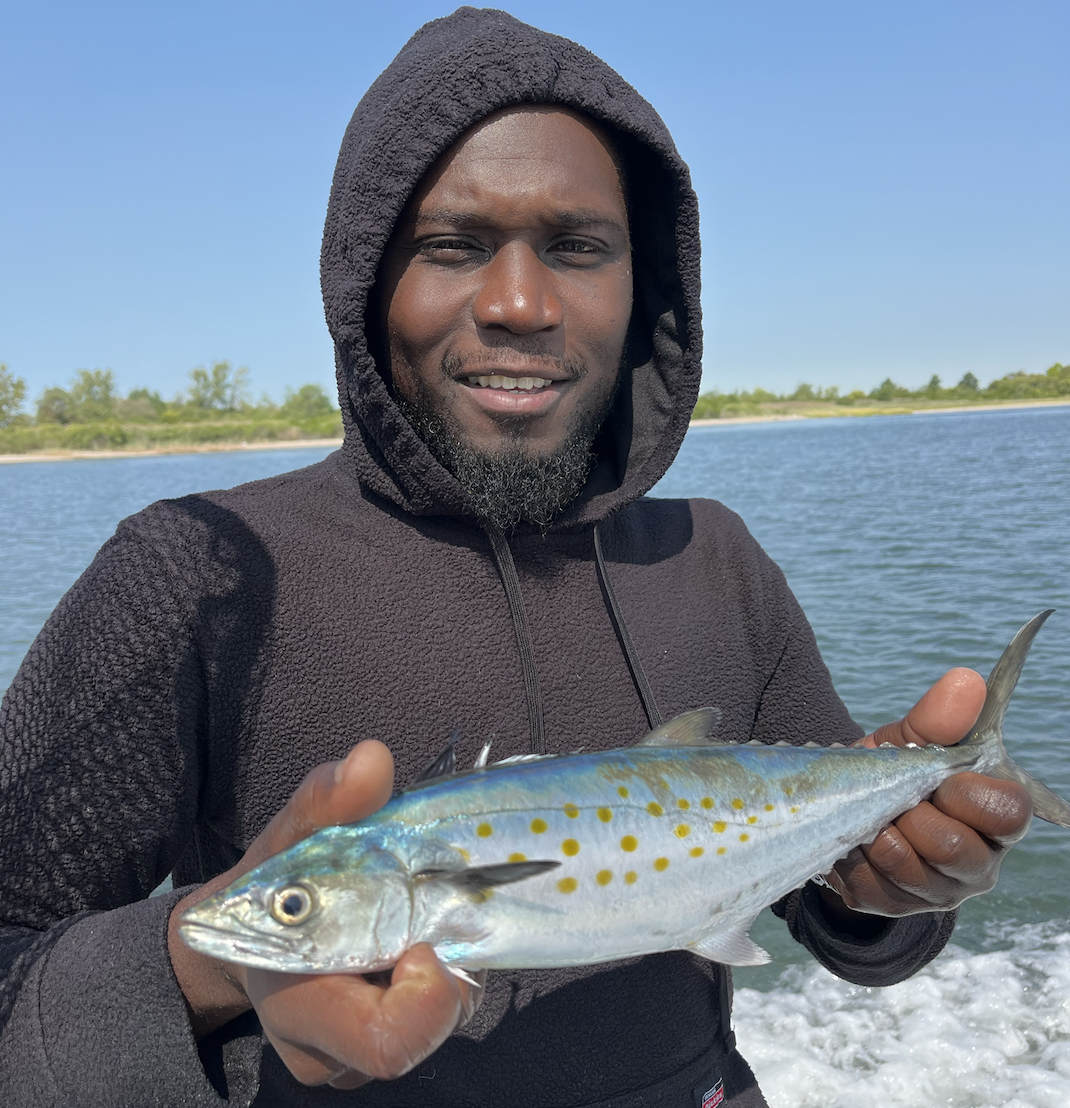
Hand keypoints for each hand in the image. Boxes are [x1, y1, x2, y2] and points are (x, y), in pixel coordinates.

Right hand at [168, 741, 484, 1087]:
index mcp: (300, 1008)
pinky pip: (442, 1017)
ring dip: (448, 970)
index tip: (421, 944)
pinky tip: (425, 935)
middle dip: (442, 981)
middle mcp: (330, 1051)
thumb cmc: (279, 876)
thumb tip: (372, 759)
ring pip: (442, 1025)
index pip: (383, 1043)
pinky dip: (447, 974)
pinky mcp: (388, 1046)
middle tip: (430, 927)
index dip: (422, 1001)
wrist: (259, 924)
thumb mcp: (294, 830)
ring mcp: (358, 1057)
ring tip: (421, 921)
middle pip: (422, 1040)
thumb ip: (328, 799)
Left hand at [817, 668, 1032, 929]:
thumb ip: (938, 718)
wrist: (843, 807)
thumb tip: (967, 681)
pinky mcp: (892, 906)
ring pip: (910, 869)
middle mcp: (976, 864)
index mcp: (995, 819)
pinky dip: (854, 855)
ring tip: (871, 814)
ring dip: (880, 833)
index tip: (938, 778)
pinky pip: (870, 886)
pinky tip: (853, 838)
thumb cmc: (891, 770)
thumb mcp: (910, 741)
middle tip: (896, 797)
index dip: (968, 794)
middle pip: (956, 849)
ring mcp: (936, 892)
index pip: (1009, 813)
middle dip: (915, 814)